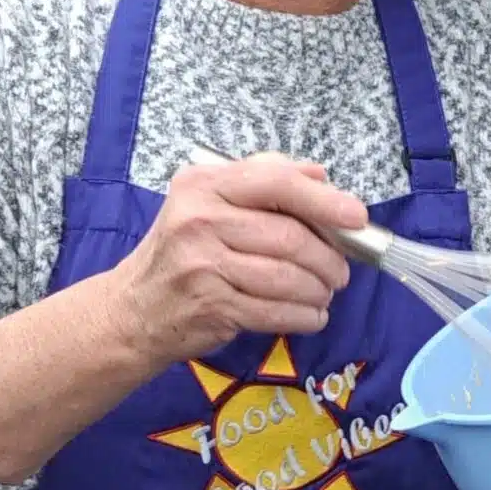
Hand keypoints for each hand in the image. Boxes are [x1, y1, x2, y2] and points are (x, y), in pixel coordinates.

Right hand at [107, 153, 368, 370]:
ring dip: (318, 290)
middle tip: (340, 271)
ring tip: (325, 293)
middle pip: (288, 236)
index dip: (324, 200)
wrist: (133, 310)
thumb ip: (262, 179)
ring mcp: (202, 265)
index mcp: (203, 184)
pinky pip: (275, 312)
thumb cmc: (182, 250)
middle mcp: (199, 220)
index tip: (357, 217)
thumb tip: (319, 173)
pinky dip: (304, 316)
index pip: (276, 182)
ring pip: (286, 277)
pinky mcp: (210, 306)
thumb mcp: (208, 201)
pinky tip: (311, 315)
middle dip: (327, 257)